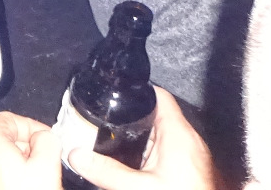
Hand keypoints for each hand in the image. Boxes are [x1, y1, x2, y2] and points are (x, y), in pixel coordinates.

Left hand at [0, 112, 61, 189]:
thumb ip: (48, 140)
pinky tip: (24, 189)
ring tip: (36, 181)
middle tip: (45, 162)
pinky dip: (10, 178)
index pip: (8, 118)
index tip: (46, 139)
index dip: (32, 126)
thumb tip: (45, 136)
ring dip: (20, 165)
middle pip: (3, 138)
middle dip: (27, 147)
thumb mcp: (47, 166)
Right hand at [66, 88, 218, 189]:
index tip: (115, 93)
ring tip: (116, 142)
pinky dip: (150, 154)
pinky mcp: (192, 171)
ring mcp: (193, 157)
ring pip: (163, 135)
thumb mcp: (137, 187)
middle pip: (157, 115)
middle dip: (131, 117)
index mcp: (179, 135)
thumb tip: (78, 156)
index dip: (136, 89)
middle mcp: (190, 142)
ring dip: (141, 137)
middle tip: (106, 121)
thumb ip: (106, 171)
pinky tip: (136, 167)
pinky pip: (169, 152)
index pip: (159, 95)